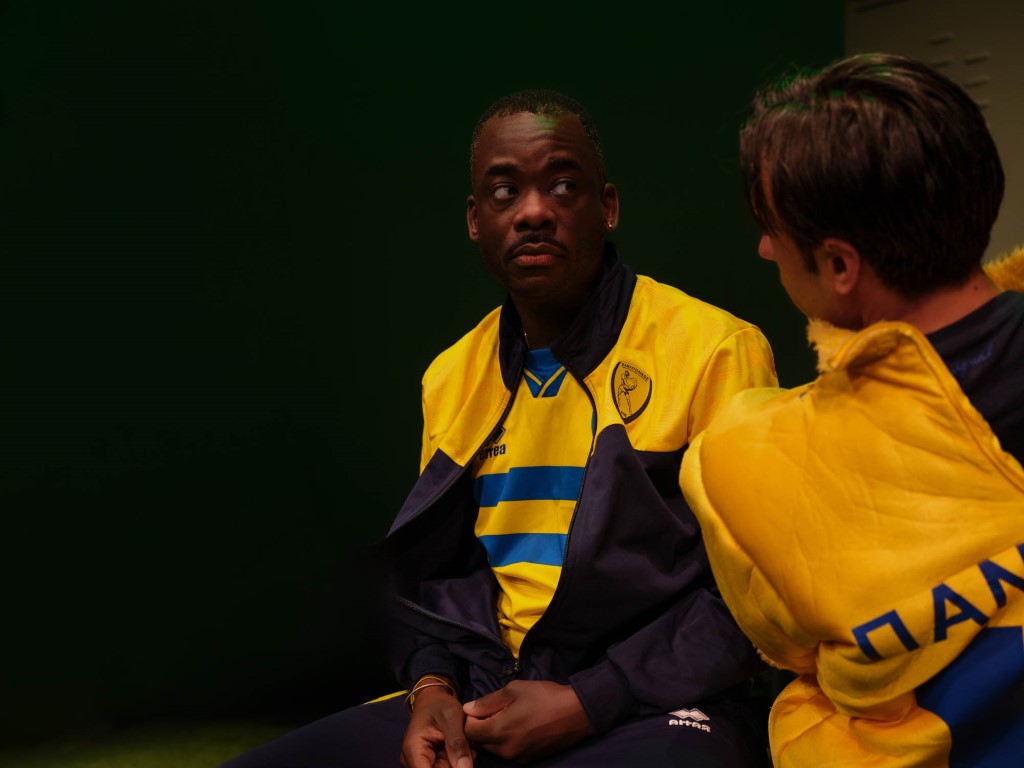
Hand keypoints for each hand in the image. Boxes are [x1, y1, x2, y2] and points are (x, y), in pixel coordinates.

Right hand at [400, 685, 474, 767]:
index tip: (463, 760)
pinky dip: (457, 761)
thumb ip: (457, 744)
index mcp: (414, 750)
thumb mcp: (452, 717)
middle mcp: (411, 761)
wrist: (433, 700)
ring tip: (465, 744)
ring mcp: (419, 763)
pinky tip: (462, 748)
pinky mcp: (427, 764)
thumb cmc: (439, 704)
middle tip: (468, 747)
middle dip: (457, 764)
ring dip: (458, 762)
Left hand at [462, 680, 593, 761]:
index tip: (478, 708)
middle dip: (481, 727)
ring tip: (507, 717)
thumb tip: (468, 709)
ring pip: (494, 748)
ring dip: (494, 735)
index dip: (469, 718)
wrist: (577, 713)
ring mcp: (518, 757)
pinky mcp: (528, 760)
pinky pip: (508, 751)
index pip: (469, 731)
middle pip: (480, 742)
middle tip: (493, 711)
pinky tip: (519, 726)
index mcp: (499, 731)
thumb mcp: (514, 690)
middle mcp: (506, 750)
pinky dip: (507, 741)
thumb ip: (488, 701)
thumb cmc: (545, 696)